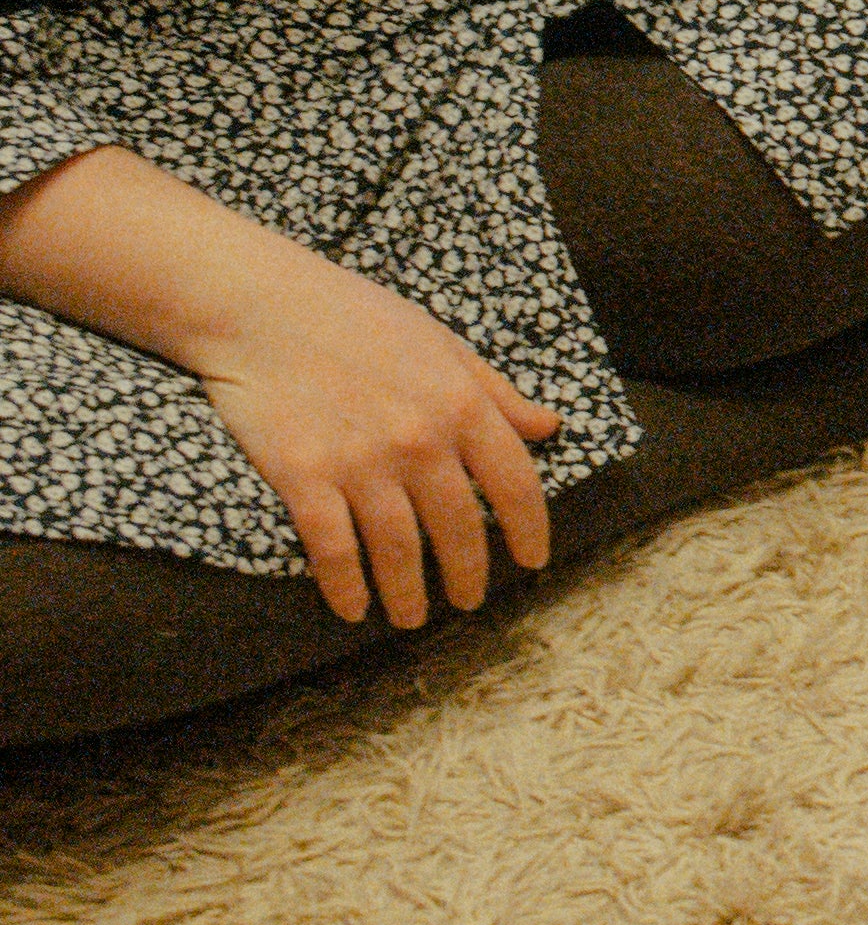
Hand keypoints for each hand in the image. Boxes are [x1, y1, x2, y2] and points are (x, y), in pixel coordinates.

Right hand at [2, 143, 559, 626]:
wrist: (262, 308)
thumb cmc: (358, 320)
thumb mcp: (444, 345)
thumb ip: (496, 392)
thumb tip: (548, 427)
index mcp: (461, 403)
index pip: (515, 483)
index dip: (529, 529)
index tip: (532, 561)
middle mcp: (419, 438)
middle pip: (458, 527)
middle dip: (467, 574)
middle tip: (468, 602)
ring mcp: (360, 460)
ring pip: (398, 549)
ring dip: (409, 593)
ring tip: (414, 617)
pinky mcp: (303, 476)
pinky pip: (333, 549)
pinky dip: (346, 586)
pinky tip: (353, 609)